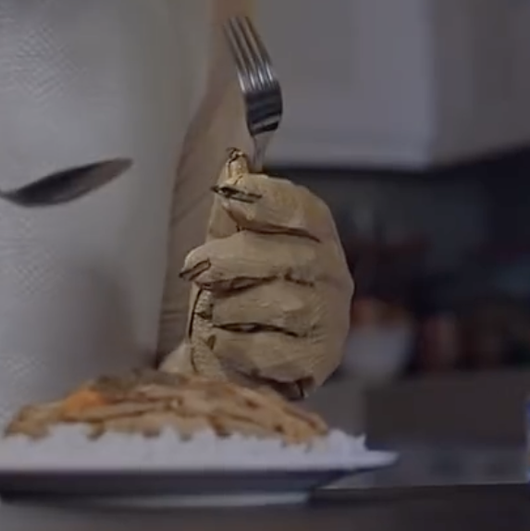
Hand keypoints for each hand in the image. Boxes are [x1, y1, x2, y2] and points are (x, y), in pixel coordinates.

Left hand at [172, 151, 351, 396]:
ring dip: (231, 307)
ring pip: (276, 302)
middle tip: (196, 269)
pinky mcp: (317, 362)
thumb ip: (231, 210)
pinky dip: (234, 344)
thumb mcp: (226, 247)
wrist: (232, 368)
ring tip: (219, 313)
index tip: (229, 196)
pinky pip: (267, 348)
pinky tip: (227, 342)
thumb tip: (234, 162)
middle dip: (229, 260)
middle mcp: (333, 274)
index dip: (267, 199)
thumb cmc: (235, 298)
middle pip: (283, 254)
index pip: (303, 209)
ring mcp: (330, 320)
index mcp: (316, 236)